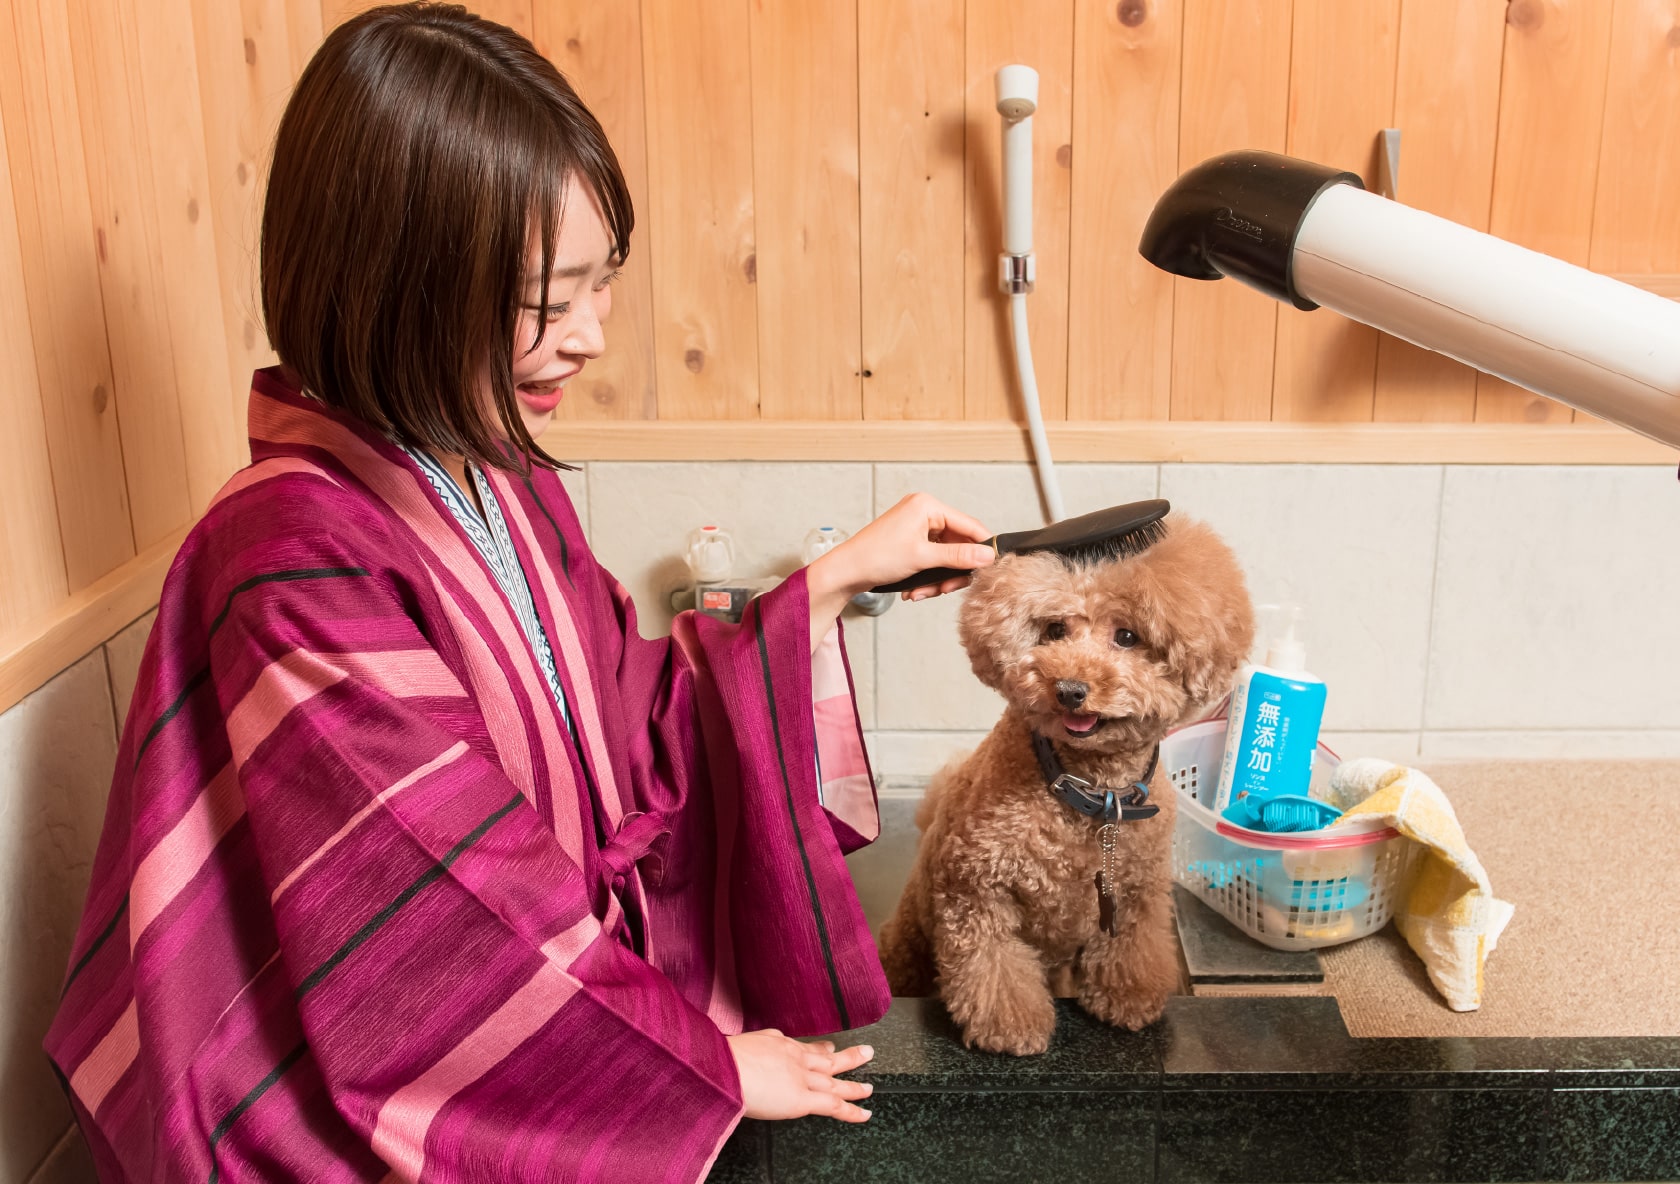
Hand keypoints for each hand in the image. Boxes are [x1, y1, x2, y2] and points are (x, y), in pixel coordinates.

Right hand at [725, 1030, 874, 1121]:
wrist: (723, 1067)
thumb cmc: (723, 1058)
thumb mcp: (743, 1041)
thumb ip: (755, 1045)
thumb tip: (758, 1049)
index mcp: (780, 1044)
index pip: (806, 1048)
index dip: (821, 1049)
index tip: (830, 1048)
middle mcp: (795, 1058)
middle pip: (827, 1060)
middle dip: (847, 1058)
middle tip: (866, 1053)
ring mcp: (801, 1078)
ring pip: (834, 1082)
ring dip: (854, 1086)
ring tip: (870, 1089)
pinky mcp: (802, 1099)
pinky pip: (833, 1105)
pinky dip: (851, 1110)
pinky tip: (864, 1113)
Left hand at [807, 493, 993, 613]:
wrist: (845, 572)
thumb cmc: (875, 557)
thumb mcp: (923, 558)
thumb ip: (958, 557)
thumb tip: (988, 556)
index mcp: (927, 506)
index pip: (969, 525)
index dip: (981, 548)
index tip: (991, 569)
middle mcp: (924, 513)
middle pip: (958, 545)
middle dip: (952, 571)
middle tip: (945, 589)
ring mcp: (917, 528)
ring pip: (945, 558)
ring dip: (937, 579)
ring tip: (922, 592)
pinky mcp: (911, 543)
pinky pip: (932, 561)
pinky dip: (927, 578)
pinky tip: (914, 591)